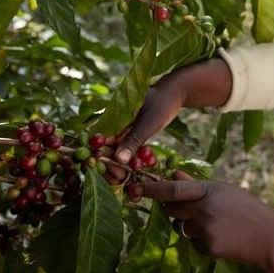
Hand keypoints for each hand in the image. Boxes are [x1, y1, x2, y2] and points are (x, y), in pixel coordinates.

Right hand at [107, 59, 232, 181]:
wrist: (176, 94)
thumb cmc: (161, 103)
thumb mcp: (148, 123)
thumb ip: (134, 140)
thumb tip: (119, 160)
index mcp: (112, 116)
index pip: (97, 139)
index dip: (98, 156)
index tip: (106, 170)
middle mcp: (114, 123)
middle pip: (105, 148)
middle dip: (110, 164)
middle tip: (119, 179)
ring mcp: (123, 129)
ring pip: (116, 151)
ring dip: (120, 165)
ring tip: (126, 178)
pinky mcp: (133, 134)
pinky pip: (128, 149)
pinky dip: (132, 159)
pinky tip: (139, 168)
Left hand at [138, 171, 273, 272]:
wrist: (269, 237)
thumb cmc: (247, 210)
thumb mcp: (224, 191)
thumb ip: (196, 185)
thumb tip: (173, 174)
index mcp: (209, 190)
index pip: (173, 189)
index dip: (152, 189)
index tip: (135, 189)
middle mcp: (204, 208)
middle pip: (173, 210)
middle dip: (177, 211)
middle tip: (199, 212)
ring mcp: (205, 228)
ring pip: (182, 228)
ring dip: (192, 228)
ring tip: (218, 226)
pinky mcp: (207, 246)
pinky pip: (193, 243)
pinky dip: (202, 243)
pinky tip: (222, 239)